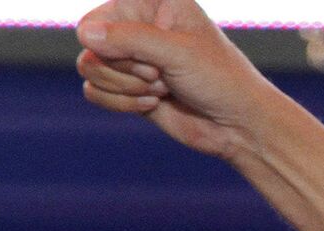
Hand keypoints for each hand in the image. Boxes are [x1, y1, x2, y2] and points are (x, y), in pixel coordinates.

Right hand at [75, 0, 279, 159]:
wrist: (238, 124)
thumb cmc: (220, 80)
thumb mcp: (178, 53)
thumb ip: (131, 39)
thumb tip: (85, 33)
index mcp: (154, 4)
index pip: (99, 18)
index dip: (114, 43)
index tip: (151, 57)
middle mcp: (138, 26)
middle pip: (92, 45)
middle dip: (127, 69)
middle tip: (162, 76)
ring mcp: (131, 57)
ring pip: (90, 68)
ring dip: (125, 87)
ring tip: (163, 88)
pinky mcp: (127, 86)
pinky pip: (94, 91)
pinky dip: (120, 103)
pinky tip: (154, 104)